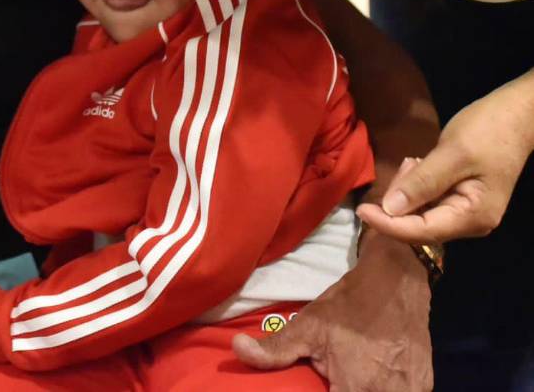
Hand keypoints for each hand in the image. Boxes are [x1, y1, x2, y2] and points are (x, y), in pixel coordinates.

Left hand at [232, 233, 432, 390]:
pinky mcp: (425, 386)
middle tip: (331, 380)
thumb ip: (275, 349)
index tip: (320, 387)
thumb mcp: (308, 326)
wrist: (397, 281)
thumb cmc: (349, 306)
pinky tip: (371, 377)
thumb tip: (236, 350)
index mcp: (357, 389)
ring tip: (346, 377)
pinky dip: (384, 389)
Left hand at [357, 78, 533, 242]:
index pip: (422, 232)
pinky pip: (428, 199)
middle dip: (402, 199)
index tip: (361, 210)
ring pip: (420, 211)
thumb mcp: (453, 154)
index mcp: (473, 217)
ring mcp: (465, 211)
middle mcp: (470, 222)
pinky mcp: (458, 197)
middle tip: (409, 163)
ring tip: (418, 159)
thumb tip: (390, 210)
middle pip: (419, 224)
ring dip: (409, 188)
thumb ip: (423, 183)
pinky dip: (417, 183)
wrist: (516, 116)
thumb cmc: (489, 132)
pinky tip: (421, 163)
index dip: (389, 224)